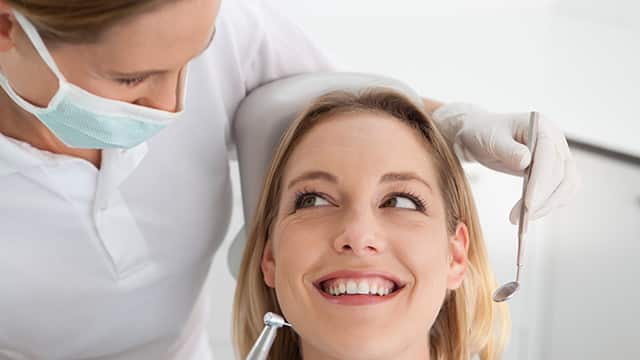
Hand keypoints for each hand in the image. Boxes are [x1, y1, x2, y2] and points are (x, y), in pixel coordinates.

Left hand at [432, 103, 579, 223]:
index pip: (549, 157)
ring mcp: (558, 155)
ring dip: (548, 206)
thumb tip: (525, 162)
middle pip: (563, 175)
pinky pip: (562, 190)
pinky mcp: (554, 170)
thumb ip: (507, 149)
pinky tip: (531, 213)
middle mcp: (555, 140)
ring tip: (522, 219)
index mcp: (542, 127)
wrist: (480, 134)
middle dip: (543, 200)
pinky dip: (550, 204)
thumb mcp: (490, 139)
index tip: (528, 205)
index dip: (541, 183)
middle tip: (520, 218)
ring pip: (567, 185)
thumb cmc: (483, 133)